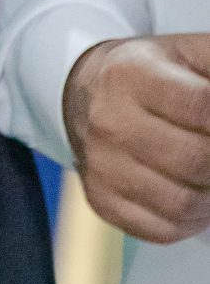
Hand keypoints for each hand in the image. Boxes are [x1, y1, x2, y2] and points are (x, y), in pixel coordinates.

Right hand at [64, 33, 209, 242]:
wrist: (86, 95)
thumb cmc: (147, 76)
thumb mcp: (186, 53)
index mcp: (131, 74)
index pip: (202, 107)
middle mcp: (109, 121)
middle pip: (195, 160)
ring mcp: (102, 165)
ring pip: (182, 203)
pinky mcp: (102, 200)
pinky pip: (163, 229)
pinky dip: (191, 220)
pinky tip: (193, 195)